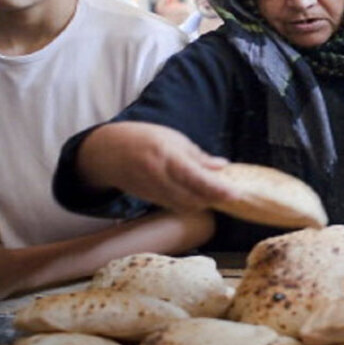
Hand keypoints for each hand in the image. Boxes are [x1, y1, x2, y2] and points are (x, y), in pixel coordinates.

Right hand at [80, 122, 232, 212]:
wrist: (107, 151)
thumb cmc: (143, 138)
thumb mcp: (173, 139)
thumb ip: (198, 156)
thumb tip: (222, 166)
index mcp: (167, 157)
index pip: (197, 179)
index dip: (218, 189)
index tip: (236, 193)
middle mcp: (159, 177)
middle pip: (193, 197)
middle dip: (214, 198)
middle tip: (230, 192)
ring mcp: (152, 191)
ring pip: (185, 205)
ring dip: (203, 203)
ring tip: (216, 194)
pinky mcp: (149, 199)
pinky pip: (174, 206)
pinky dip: (189, 203)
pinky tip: (198, 196)